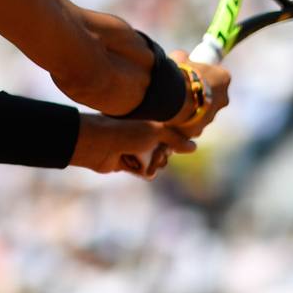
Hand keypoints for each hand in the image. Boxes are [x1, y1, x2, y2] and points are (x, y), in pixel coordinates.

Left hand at [71, 113, 196, 179]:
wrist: (98, 144)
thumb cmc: (126, 132)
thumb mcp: (156, 131)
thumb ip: (176, 139)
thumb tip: (194, 147)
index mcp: (149, 121)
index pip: (171, 134)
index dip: (174, 142)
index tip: (173, 145)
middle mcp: (142, 133)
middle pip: (164, 149)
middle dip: (163, 155)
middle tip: (158, 156)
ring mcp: (134, 148)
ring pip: (154, 161)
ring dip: (155, 164)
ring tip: (149, 165)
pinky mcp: (127, 162)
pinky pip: (143, 170)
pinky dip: (144, 171)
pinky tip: (142, 171)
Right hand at [166, 50, 230, 138]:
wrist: (174, 99)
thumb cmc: (180, 74)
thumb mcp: (180, 57)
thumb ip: (184, 57)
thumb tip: (182, 57)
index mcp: (223, 78)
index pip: (219, 75)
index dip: (204, 74)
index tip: (193, 74)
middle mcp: (224, 99)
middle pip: (212, 95)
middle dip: (200, 94)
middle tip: (183, 90)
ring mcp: (213, 116)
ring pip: (202, 112)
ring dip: (192, 109)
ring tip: (174, 104)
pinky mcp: (199, 129)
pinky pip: (191, 125)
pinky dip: (183, 122)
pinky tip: (170, 116)